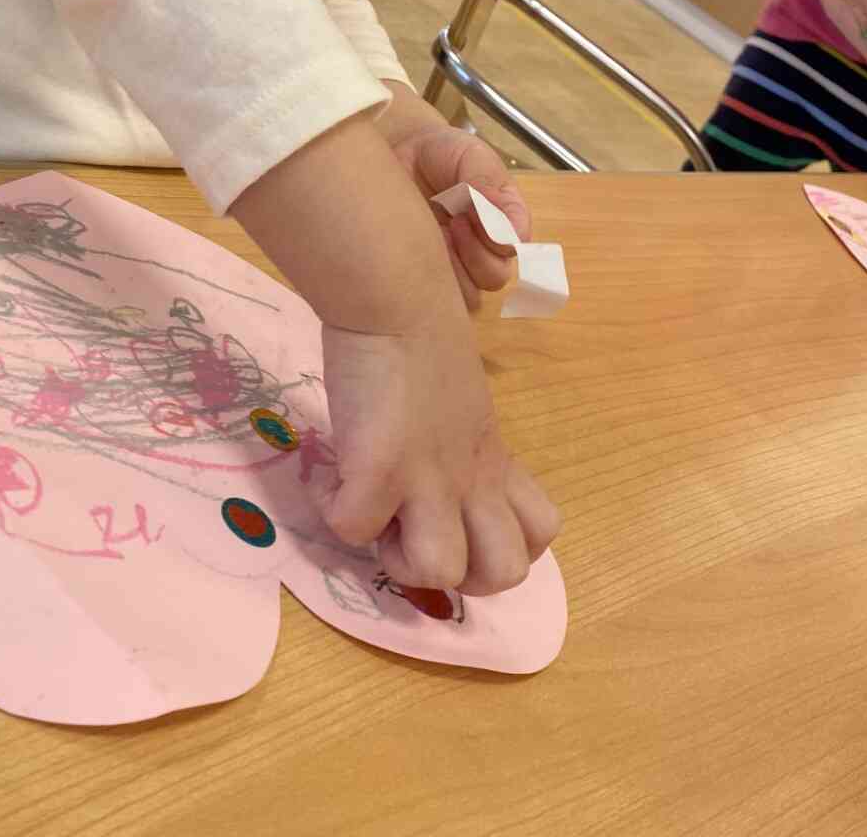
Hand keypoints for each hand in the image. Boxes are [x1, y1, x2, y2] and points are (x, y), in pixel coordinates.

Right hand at [231, 113, 558, 594]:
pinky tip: (326, 473)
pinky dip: (331, 510)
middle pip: (507, 573)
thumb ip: (450, 434)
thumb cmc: (419, 329)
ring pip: (443, 573)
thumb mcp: (456, 395)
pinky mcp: (378, 471)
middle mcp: (471, 478)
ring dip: (398, 557)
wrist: (395, 294)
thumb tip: (415, 452)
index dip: (499, 543)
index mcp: (493, 459)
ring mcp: (427, 478)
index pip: (540, 533)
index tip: (452, 512)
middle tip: (414, 529)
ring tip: (375, 514)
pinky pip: (352, 529)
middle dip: (459, 573)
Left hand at [392, 117, 526, 309]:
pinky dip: (430, 277)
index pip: (517, 243)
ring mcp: (456, 262)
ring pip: (470, 294)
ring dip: (455, 268)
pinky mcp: (427, 272)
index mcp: (504, 217)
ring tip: (437, 233)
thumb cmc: (441, 152)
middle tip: (455, 222)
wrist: (397, 151)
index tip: (474, 211)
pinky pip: (437, 295)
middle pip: (495, 276)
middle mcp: (485, 245)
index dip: (501, 236)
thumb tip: (502, 220)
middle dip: (477, 254)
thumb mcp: (469, 155)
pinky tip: (417, 247)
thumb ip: (485, 181)